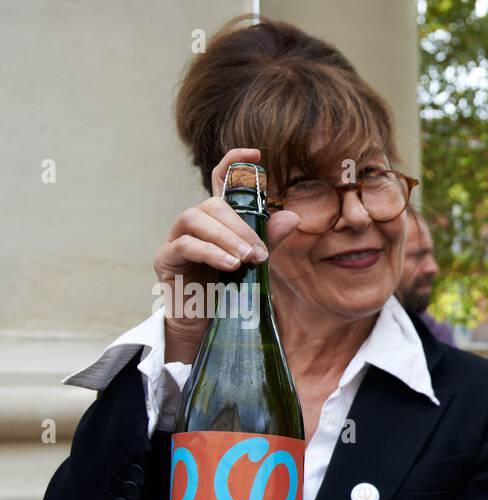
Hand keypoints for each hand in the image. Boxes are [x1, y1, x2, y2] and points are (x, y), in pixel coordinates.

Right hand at [154, 147, 301, 363]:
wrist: (206, 330)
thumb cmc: (230, 295)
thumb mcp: (255, 266)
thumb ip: (269, 240)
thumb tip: (292, 216)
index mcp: (217, 222)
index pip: (221, 184)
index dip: (233, 164)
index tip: (255, 153)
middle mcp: (194, 225)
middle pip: (211, 205)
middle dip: (239, 226)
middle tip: (260, 252)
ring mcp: (176, 240)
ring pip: (196, 220)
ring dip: (226, 238)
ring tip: (247, 260)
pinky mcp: (165, 260)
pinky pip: (185, 245)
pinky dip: (210, 252)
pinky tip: (229, 266)